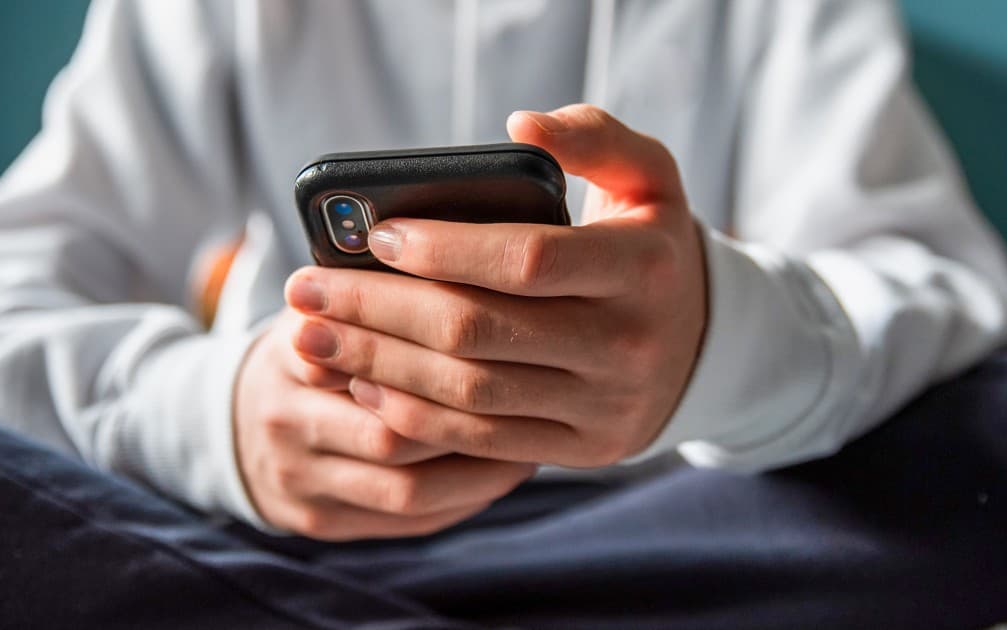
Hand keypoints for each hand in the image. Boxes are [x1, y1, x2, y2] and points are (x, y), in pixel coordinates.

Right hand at [233, 307, 535, 539]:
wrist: (239, 425)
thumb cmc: (312, 351)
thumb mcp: (323, 308)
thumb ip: (371, 294)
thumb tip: (458, 260)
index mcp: (288, 354)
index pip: (366, 359)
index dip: (438, 358)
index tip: (503, 345)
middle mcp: (285, 422)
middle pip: (391, 433)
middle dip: (469, 421)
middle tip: (536, 400)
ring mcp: (301, 480)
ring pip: (406, 488)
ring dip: (478, 468)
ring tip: (534, 440)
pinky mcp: (322, 522)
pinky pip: (408, 520)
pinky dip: (464, 498)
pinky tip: (505, 470)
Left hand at [285, 104, 706, 467]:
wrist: (699, 345)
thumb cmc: (648, 248)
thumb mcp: (648, 178)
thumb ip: (594, 137)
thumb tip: (519, 126)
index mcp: (643, 268)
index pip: (528, 260)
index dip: (445, 250)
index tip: (377, 235)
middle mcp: (627, 344)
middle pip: (479, 331)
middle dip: (379, 309)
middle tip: (306, 288)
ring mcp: (604, 406)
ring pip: (470, 392)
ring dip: (379, 364)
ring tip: (314, 335)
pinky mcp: (582, 448)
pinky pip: (482, 442)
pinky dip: (414, 415)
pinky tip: (364, 383)